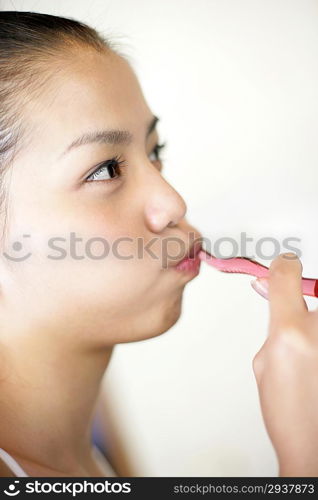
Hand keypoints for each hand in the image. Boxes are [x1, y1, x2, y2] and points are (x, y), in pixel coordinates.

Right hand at [251, 252, 317, 476]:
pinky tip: (317, 357)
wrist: (315, 443)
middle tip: (302, 327)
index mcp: (289, 330)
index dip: (281, 267)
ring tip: (315, 354)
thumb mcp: (264, 361)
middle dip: (308, 304)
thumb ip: (271, 322)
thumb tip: (273, 297)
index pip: (286, 272)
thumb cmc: (290, 413)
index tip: (282, 265)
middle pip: (316, 292)